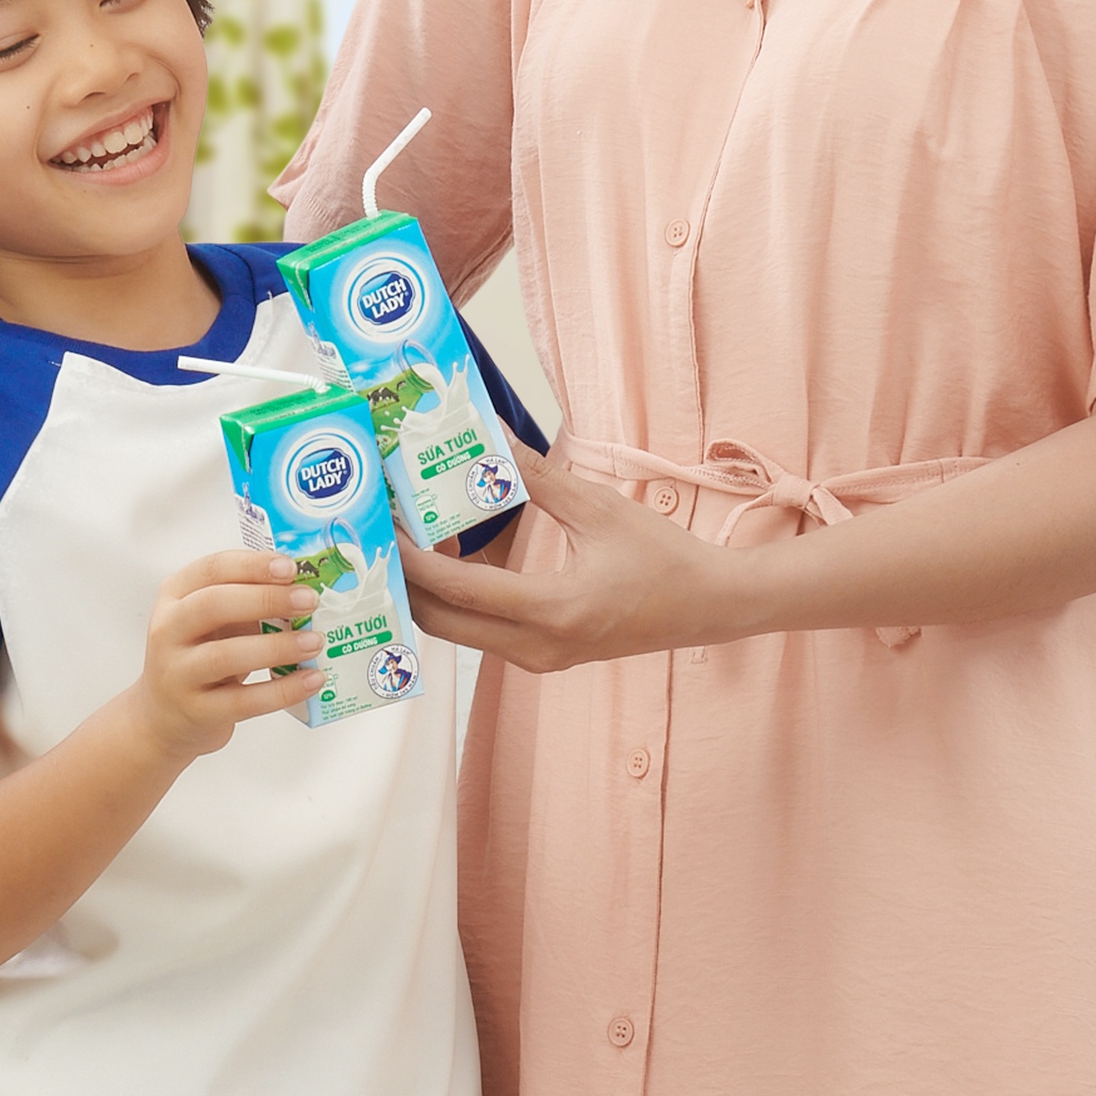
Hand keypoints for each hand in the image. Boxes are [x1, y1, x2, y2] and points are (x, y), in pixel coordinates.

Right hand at [136, 552, 327, 755]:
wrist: (165, 716)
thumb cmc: (199, 657)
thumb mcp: (213, 621)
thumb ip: (248, 602)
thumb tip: (304, 592)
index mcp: (175, 596)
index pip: (211, 569)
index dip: (252, 565)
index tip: (290, 567)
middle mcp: (169, 631)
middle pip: (213, 605)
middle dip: (266, 599)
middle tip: (308, 601)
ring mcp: (178, 673)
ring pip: (226, 655)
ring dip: (278, 646)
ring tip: (314, 642)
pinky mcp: (197, 711)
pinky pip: (244, 700)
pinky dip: (283, 690)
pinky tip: (312, 679)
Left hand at [399, 438, 731, 674]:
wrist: (708, 606)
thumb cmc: (663, 558)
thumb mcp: (599, 509)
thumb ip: (537, 478)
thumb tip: (490, 438)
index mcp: (554, 611)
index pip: (461, 591)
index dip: (414, 559)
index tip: (387, 524)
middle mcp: (538, 647)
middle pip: (442, 623)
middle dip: (405, 579)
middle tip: (388, 530)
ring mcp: (537, 658)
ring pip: (458, 631)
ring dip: (430, 588)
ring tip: (414, 535)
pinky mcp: (542, 655)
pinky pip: (481, 631)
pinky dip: (458, 598)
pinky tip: (452, 555)